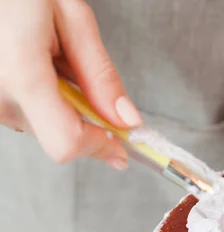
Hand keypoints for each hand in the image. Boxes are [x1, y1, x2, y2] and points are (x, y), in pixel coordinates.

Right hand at [0, 0, 141, 168]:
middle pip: (60, 137)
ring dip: (63, 105)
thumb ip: (101, 75)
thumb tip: (127, 120)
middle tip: (81, 72)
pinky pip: (27, 114)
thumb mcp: (72, 20)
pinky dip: (43, 99)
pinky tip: (36, 65)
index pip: (67, 142)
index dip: (99, 146)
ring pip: (45, 128)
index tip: (121, 140)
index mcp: (22, 74)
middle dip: (85, 117)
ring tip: (50, 58)